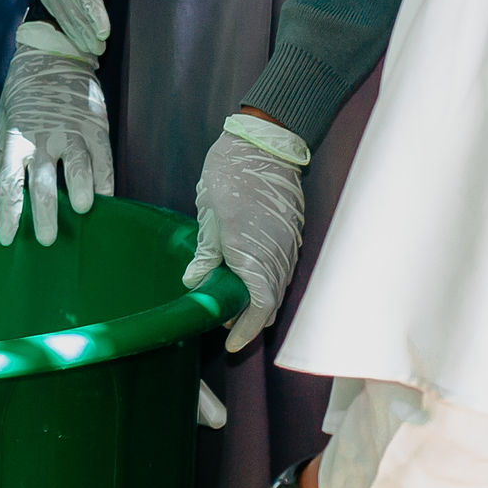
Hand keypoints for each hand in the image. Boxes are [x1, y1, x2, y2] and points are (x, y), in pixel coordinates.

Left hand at [0, 19, 112, 246]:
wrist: (52, 52)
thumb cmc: (23, 92)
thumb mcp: (5, 120)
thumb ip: (0, 154)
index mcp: (15, 140)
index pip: (7, 184)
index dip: (7, 213)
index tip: (6, 238)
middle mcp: (42, 139)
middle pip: (43, 185)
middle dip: (45, 215)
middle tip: (47, 240)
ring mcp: (71, 132)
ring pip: (78, 170)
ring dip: (81, 193)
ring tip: (82, 211)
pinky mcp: (95, 125)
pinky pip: (103, 159)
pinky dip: (104, 180)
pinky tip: (105, 197)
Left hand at [182, 119, 304, 353]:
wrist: (263, 143)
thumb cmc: (230, 177)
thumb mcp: (208, 217)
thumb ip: (206, 254)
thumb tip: (194, 283)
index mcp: (254, 256)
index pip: (259, 308)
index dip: (246, 331)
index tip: (232, 344)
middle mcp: (278, 256)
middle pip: (270, 303)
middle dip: (249, 318)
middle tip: (222, 320)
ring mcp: (289, 245)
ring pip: (278, 286)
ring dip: (258, 298)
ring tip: (230, 296)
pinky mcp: (293, 233)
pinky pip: (282, 267)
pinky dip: (267, 279)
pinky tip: (246, 273)